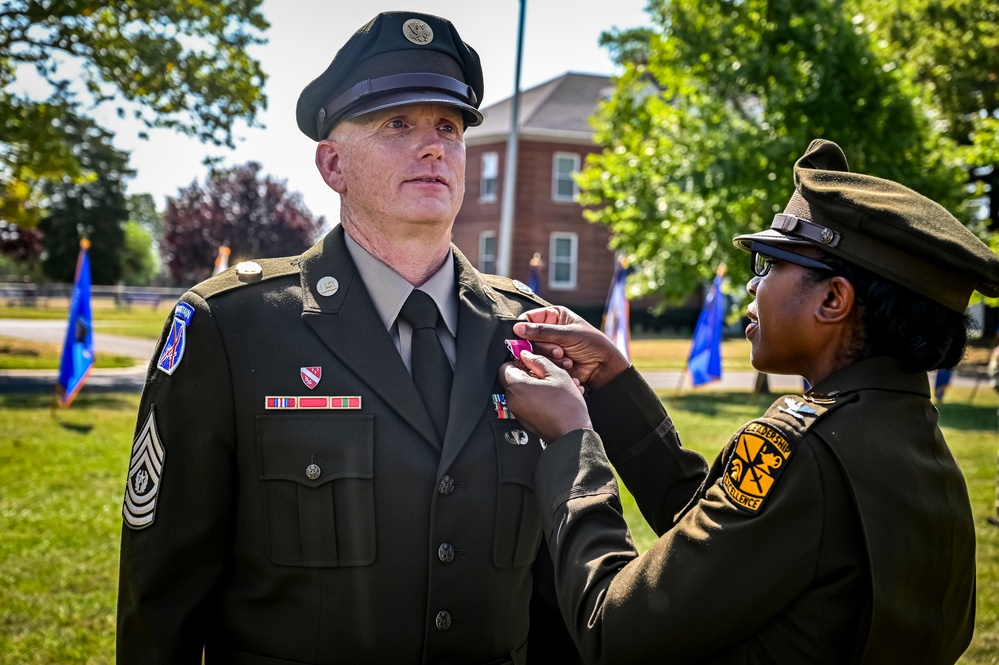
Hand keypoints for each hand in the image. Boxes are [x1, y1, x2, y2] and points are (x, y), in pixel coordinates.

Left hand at [498, 351, 590, 442]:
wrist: (572, 435)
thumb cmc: (567, 406)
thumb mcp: (557, 374)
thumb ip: (538, 361)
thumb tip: (525, 355)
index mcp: (516, 387)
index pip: (505, 366)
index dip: (518, 361)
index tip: (531, 362)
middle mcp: (512, 400)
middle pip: (514, 379)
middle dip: (530, 374)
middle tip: (547, 374)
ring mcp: (517, 411)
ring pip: (523, 390)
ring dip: (537, 385)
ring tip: (555, 386)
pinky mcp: (524, 419)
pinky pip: (527, 402)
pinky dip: (538, 396)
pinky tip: (554, 397)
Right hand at [514, 306, 630, 389]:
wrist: (603, 366)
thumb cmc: (591, 344)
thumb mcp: (568, 334)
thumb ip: (542, 331)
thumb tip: (517, 328)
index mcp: (553, 316)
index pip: (528, 318)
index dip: (524, 328)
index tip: (522, 336)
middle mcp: (548, 330)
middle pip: (528, 338)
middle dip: (543, 346)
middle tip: (559, 350)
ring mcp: (547, 347)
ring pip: (533, 352)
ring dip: (549, 357)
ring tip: (566, 358)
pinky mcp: (548, 361)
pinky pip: (539, 363)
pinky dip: (551, 365)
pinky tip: (566, 365)